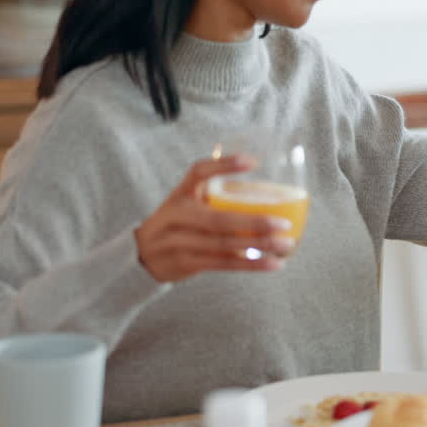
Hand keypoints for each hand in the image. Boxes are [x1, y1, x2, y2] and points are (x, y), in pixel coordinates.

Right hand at [135, 156, 295, 281]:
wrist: (141, 254)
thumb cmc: (177, 222)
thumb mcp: (186, 200)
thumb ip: (214, 191)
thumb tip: (266, 186)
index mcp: (180, 194)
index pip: (198, 172)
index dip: (224, 165)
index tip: (253, 162)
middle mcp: (177, 216)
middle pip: (219, 219)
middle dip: (254, 222)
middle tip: (283, 223)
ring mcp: (179, 242)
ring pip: (223, 245)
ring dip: (258, 246)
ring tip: (286, 244)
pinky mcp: (186, 263)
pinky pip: (223, 264)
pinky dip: (250, 265)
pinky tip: (273, 264)